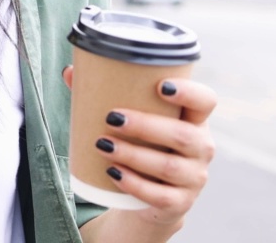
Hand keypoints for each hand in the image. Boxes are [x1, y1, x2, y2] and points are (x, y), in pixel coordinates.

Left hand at [64, 66, 217, 228]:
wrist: (149, 197)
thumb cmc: (140, 146)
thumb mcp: (133, 123)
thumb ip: (103, 95)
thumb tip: (69, 72)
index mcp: (193, 120)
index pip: (205, 101)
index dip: (189, 92)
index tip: (160, 86)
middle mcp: (201, 148)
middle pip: (183, 135)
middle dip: (146, 126)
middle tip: (111, 118)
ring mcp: (194, 178)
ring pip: (169, 166)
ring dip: (134, 155)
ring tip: (102, 145)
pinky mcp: (180, 203)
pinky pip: (160, 196)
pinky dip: (135, 184)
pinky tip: (114, 174)